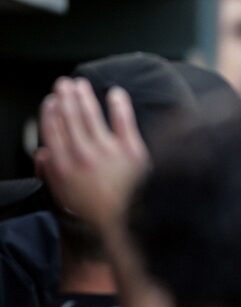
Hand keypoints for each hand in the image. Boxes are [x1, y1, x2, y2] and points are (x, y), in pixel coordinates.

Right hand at [35, 78, 149, 231]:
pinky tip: (116, 93)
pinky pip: (124, 120)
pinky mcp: (132, 149)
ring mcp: (107, 150)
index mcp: (64, 166)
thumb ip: (50, 173)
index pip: (52, 131)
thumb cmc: (98, 212)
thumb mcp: (64, 197)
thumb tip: (42, 153)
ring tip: (82, 85)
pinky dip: (119, 104)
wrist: (131, 221)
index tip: (51, 101)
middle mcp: (82, 155)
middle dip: (65, 97)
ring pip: (91, 115)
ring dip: (84, 96)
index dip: (50, 113)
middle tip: (64, 84)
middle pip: (70, 118)